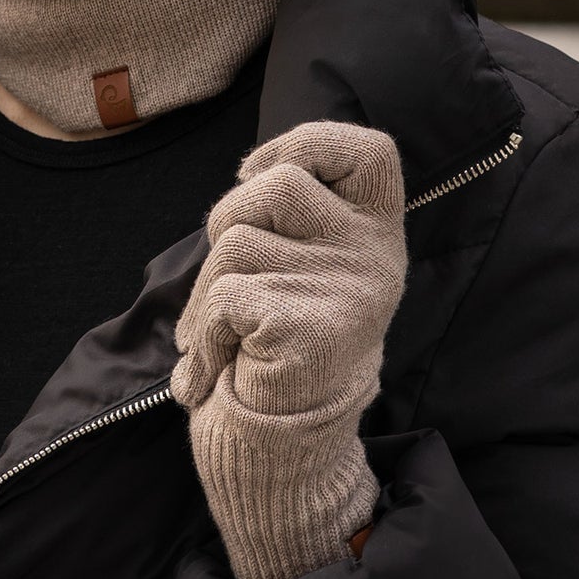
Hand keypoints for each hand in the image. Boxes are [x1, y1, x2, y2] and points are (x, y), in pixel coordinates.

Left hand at [169, 119, 406, 578]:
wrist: (294, 436)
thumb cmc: (289, 327)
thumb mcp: (310, 258)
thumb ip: (297, 210)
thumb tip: (252, 166)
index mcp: (377, 229)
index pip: (366, 149)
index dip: (306, 142)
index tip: (259, 170)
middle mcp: (374, 256)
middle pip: (275, 185)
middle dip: (226, 218)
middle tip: (225, 272)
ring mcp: (346, 294)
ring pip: (235, 240)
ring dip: (203, 285)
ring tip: (216, 328)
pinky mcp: (310, 333)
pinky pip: (223, 298)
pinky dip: (202, 331)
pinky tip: (209, 367)